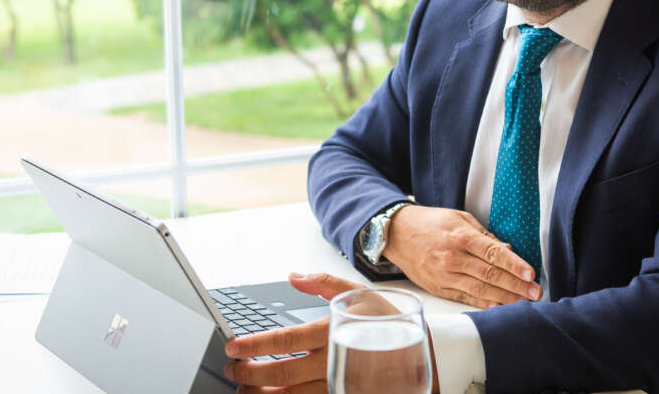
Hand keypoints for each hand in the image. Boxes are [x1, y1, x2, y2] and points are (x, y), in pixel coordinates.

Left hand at [223, 273, 441, 393]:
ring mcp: (338, 385)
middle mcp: (332, 362)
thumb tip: (293, 276)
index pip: (283, 340)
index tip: (232, 346)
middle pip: (280, 373)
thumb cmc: (388, 322)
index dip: (254, 345)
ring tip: (246, 389)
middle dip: (250, 372)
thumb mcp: (359, 294)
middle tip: (232, 369)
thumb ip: (323, 284)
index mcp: (332, 332)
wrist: (426, 353)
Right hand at [382, 205, 540, 308]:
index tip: (530, 274)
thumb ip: (483, 235)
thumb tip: (506, 250)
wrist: (397, 233)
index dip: (514, 265)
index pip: (493, 253)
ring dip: (504, 297)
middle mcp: (452, 257)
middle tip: (535, 292)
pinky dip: (483, 303)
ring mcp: (444, 274)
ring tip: (523, 302)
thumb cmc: (430, 223)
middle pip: (490, 274)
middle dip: (516, 285)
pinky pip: (464, 297)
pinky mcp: (438, 287)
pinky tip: (498, 306)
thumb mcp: (458, 218)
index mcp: (460, 236)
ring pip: (480, 289)